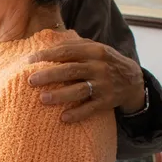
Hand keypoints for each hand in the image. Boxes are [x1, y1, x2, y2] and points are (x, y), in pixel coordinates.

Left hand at [26, 39, 144, 122]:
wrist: (133, 79)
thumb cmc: (103, 60)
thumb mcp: (93, 47)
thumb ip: (72, 44)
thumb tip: (44, 44)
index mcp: (93, 51)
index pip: (66, 51)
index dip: (46, 55)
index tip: (28, 61)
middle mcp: (98, 67)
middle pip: (70, 70)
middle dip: (49, 75)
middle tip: (30, 80)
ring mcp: (103, 85)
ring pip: (79, 90)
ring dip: (60, 95)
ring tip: (42, 99)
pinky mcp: (107, 101)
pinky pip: (91, 109)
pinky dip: (78, 114)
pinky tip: (63, 118)